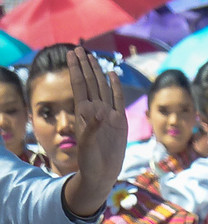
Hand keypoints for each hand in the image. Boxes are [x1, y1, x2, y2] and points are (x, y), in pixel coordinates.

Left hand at [63, 48, 126, 217]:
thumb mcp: (88, 144)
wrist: (102, 174)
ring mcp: (108, 115)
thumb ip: (93, 127)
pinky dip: (115, 87)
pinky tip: (112, 75)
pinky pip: (118, 100)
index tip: (71, 53)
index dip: (76, 68)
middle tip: (80, 49)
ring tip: (93, 57)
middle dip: (85, 65)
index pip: (79, 85)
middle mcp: (96, 110)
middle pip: (90, 82)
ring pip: (103, 88)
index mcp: (84, 113)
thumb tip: (99, 111)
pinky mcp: (120, 122)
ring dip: (97, 72)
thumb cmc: (90, 161)